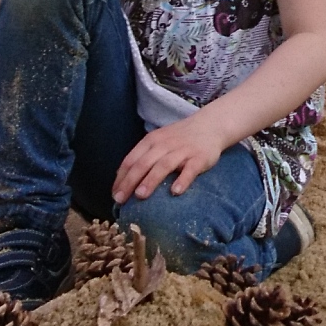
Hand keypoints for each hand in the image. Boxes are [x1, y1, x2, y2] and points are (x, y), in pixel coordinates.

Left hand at [113, 108, 237, 201]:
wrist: (210, 125)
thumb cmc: (180, 138)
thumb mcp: (159, 141)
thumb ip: (144, 156)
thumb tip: (124, 179)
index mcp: (151, 141)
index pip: (131, 159)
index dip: (121, 177)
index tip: (115, 194)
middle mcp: (164, 145)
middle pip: (144, 163)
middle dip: (130, 181)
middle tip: (121, 199)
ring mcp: (182, 151)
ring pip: (163, 165)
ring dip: (151, 180)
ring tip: (141, 195)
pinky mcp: (199, 157)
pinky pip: (190, 169)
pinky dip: (183, 180)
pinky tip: (176, 192)